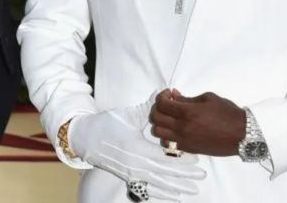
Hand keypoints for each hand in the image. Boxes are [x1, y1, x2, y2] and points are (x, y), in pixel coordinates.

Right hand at [69, 94, 205, 200]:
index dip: (181, 159)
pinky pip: (147, 189)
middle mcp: (135, 164)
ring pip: (158, 184)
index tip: (196, 159)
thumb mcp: (127, 115)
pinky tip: (173, 196)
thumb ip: (148, 108)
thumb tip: (165, 93)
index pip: (164, 156)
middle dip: (184, 175)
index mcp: (137, 148)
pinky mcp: (127, 178)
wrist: (85, 139)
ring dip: (176, 187)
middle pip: (164, 172)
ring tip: (192, 190)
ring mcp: (131, 173)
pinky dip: (161, 194)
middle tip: (201, 175)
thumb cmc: (106, 125)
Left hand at [150, 90, 245, 156]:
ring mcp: (183, 140)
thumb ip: (188, 99)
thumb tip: (174, 96)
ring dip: (160, 122)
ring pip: (158, 132)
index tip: (169, 93)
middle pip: (155, 118)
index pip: (162, 104)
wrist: (241, 134)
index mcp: (187, 113)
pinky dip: (166, 135)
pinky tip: (175, 129)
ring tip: (170, 117)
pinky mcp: (187, 149)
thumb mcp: (208, 99)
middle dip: (158, 108)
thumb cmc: (227, 113)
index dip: (161, 96)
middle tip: (167, 103)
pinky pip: (167, 143)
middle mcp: (182, 127)